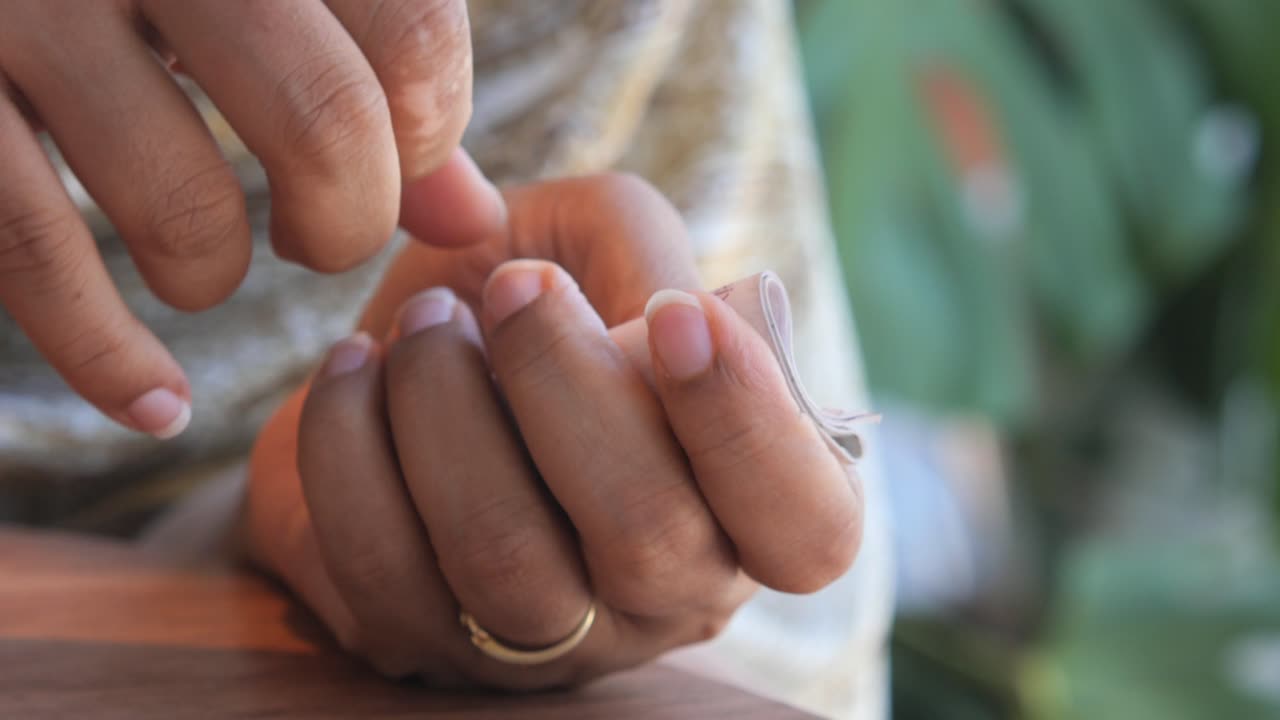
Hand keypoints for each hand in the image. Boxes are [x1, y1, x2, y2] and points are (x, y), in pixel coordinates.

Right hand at [0, 0, 501, 436]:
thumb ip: (380, 87)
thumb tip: (478, 222)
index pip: (414, 42)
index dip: (427, 137)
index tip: (392, 163)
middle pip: (325, 125)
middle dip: (345, 223)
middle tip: (318, 235)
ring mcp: (23, 3)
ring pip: (184, 208)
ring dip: (215, 278)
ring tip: (206, 266)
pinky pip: (34, 254)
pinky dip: (108, 359)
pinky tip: (157, 403)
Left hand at [246, 175, 863, 686]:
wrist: (403, 356)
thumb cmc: (535, 297)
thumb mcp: (602, 239)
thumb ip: (643, 250)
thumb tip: (650, 321)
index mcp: (751, 505)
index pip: (808, 525)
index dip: (748, 427)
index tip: (679, 316)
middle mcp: (668, 595)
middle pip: (651, 537)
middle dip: (567, 386)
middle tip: (515, 288)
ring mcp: (547, 641)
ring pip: (507, 559)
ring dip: (448, 408)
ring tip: (424, 322)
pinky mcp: (424, 646)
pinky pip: (383, 567)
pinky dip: (351, 443)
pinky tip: (353, 367)